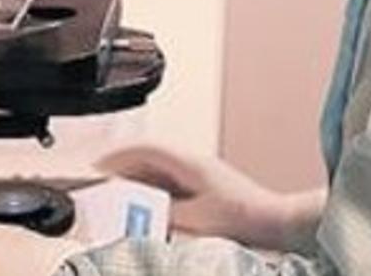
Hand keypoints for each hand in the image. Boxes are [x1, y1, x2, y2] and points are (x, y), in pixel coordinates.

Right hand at [97, 144, 324, 251]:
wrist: (274, 221)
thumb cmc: (244, 217)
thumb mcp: (196, 219)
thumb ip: (163, 213)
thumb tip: (138, 210)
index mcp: (189, 162)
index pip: (145, 150)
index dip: (117, 156)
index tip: (95, 166)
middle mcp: (192, 163)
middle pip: (148, 159)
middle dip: (121, 169)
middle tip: (98, 183)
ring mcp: (198, 174)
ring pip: (158, 171)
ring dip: (135, 181)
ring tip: (114, 197)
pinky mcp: (204, 187)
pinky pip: (168, 184)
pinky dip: (151, 192)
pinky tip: (143, 208)